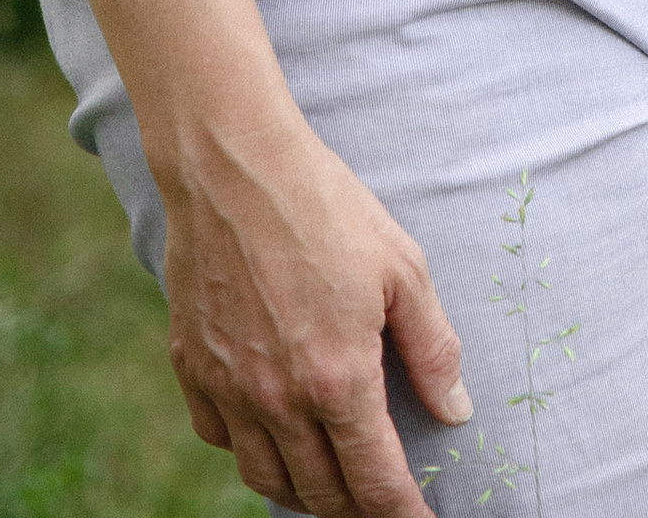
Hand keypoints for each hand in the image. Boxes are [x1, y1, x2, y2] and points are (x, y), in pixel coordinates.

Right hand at [155, 106, 471, 515]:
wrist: (234, 165)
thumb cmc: (325, 206)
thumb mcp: (402, 267)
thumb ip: (431, 348)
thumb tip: (456, 410)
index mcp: (338, 379)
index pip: (375, 482)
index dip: (403, 514)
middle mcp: (278, 400)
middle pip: (321, 494)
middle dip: (356, 510)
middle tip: (379, 502)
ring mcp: (228, 388)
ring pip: (265, 479)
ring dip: (303, 492)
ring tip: (330, 482)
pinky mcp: (192, 366)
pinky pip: (219, 438)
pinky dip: (249, 449)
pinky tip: (270, 431)